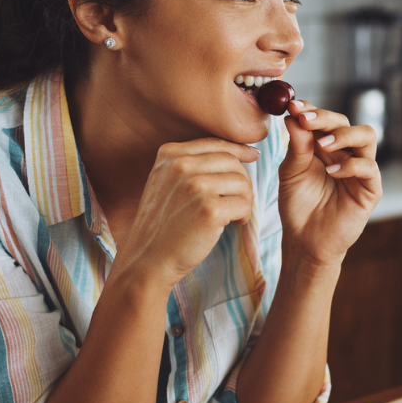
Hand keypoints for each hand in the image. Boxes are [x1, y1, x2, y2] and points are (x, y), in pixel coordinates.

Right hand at [115, 139, 258, 284]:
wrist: (147, 259)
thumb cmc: (162, 224)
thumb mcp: (167, 182)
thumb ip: (193, 164)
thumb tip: (243, 152)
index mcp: (170, 154)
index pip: (216, 144)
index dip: (239, 149)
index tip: (254, 155)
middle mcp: (181, 166)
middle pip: (231, 162)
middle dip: (241, 181)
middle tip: (237, 201)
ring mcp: (195, 186)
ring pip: (242, 182)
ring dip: (244, 200)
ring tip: (232, 215)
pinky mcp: (209, 209)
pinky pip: (244, 204)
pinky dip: (244, 216)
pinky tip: (232, 224)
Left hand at [278, 100, 381, 266]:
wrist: (305, 241)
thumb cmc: (298, 206)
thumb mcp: (290, 172)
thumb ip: (296, 145)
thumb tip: (292, 115)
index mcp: (325, 147)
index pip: (325, 119)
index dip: (311, 109)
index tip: (293, 106)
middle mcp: (345, 153)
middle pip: (346, 121)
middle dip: (325, 118)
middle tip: (305, 120)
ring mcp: (360, 169)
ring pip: (367, 136)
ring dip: (344, 134)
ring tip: (321, 145)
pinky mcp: (370, 189)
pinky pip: (369, 167)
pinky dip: (350, 165)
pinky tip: (331, 173)